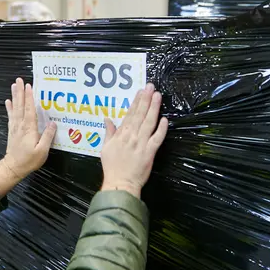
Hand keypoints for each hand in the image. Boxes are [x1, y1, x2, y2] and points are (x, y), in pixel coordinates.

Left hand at [0, 78, 56, 196]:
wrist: (13, 167)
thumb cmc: (29, 160)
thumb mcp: (42, 151)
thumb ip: (47, 137)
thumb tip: (53, 123)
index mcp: (29, 128)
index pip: (29, 109)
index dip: (29, 97)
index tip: (29, 86)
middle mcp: (21, 125)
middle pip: (20, 105)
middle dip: (20, 92)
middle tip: (19, 80)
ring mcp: (15, 127)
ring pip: (15, 108)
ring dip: (14, 96)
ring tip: (13, 86)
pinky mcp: (12, 131)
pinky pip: (11, 116)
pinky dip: (9, 108)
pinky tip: (8, 101)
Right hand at [100, 83, 167, 198]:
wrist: (120, 183)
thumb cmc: (112, 167)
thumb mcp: (105, 148)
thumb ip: (109, 133)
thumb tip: (107, 119)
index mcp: (121, 134)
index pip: (130, 114)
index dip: (136, 101)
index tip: (141, 91)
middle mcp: (132, 136)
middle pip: (140, 114)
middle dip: (146, 99)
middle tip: (151, 87)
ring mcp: (141, 143)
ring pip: (149, 122)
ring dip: (154, 108)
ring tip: (158, 96)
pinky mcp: (150, 152)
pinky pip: (157, 138)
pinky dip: (161, 129)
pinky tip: (164, 119)